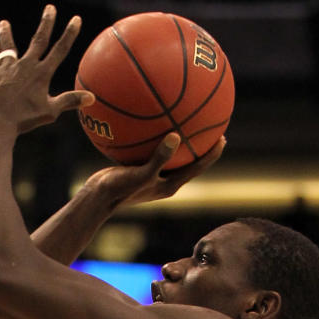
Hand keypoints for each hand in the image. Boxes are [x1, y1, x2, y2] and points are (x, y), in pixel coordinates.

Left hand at [0, 5, 93, 134]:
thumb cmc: (23, 119)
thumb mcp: (49, 111)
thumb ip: (69, 101)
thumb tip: (92, 98)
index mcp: (41, 74)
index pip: (60, 50)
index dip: (69, 34)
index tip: (76, 19)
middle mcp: (26, 65)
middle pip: (38, 40)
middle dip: (46, 23)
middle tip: (50, 8)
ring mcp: (8, 67)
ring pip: (8, 46)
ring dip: (6, 34)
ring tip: (3, 23)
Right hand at [84, 132, 226, 208]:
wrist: (96, 197)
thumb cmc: (118, 189)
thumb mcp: (140, 174)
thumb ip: (159, 158)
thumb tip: (177, 136)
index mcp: (169, 185)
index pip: (197, 167)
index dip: (211, 154)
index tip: (223, 138)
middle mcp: (163, 180)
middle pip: (189, 161)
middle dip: (200, 145)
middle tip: (212, 127)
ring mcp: (151, 175)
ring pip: (171, 156)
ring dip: (180, 141)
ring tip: (186, 121)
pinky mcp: (138, 169)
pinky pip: (152, 150)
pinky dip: (155, 138)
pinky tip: (152, 122)